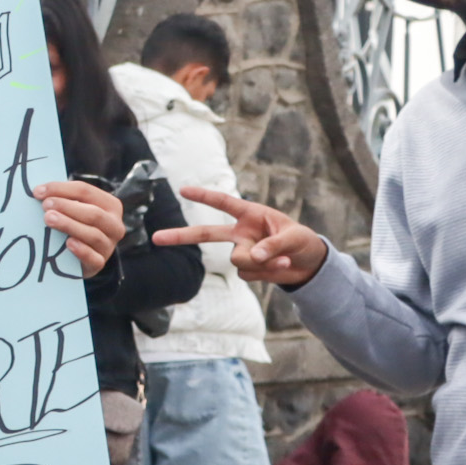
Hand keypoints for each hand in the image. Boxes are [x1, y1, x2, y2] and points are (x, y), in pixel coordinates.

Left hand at [37, 179, 125, 276]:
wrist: (81, 258)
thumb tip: (39, 191)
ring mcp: (108, 246)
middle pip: (93, 213)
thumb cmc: (76, 226)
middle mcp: (114, 225)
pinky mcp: (100, 263)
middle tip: (45, 205)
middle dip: (67, 207)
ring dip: (69, 225)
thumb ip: (63, 199)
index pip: (85, 191)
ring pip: (93, 234)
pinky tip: (68, 243)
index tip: (38, 191)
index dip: (61, 189)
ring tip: (49, 219)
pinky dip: (82, 250)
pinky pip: (94, 258)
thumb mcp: (74, 210)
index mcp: (110, 205)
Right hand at [155, 187, 326, 286]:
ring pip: (238, 260)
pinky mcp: (248, 270)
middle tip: (156, 238)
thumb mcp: (295, 238)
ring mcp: (242, 251)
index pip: (224, 203)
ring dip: (261, 263)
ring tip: (284, 259)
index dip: (204, 196)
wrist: (309, 264)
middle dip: (181, 236)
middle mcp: (242, 233)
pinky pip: (249, 274)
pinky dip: (266, 273)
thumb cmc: (303, 241)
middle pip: (206, 234)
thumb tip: (253, 257)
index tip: (183, 190)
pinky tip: (280, 267)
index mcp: (252, 215)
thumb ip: (273, 245)